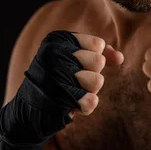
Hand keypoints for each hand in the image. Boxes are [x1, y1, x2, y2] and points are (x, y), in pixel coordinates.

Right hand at [0, 31, 123, 147]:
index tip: (78, 63)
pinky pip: (91, 102)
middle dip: (93, 74)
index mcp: (57, 40)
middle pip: (99, 62)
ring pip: (97, 81)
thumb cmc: (58, 78)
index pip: (98, 44)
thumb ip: (100, 53)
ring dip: (89, 90)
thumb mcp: (76, 58)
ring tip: (73, 90)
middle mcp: (53, 55)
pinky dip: (86, 105)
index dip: (94, 57)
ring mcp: (54, 77)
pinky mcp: (58, 100)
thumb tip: (120, 57)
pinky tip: (73, 104)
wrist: (30, 109)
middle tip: (76, 79)